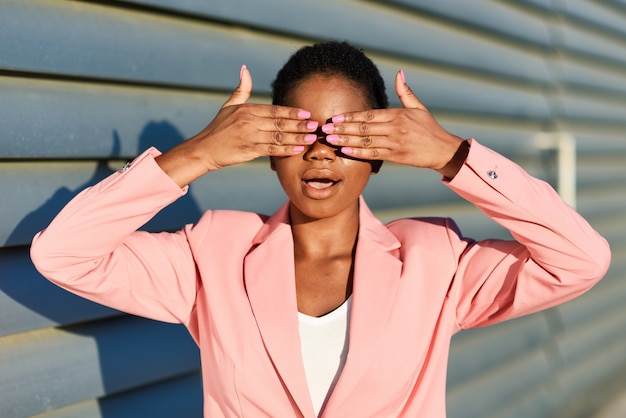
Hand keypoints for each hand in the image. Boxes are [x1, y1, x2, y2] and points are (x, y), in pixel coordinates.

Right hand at [156, 66, 317, 186]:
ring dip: (297, 137)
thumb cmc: (218, 128)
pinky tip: (298, 149)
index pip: (275, 110)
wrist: (204, 149)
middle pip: (280, 123)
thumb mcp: (229, 105)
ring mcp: (250, 136)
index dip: (292, 112)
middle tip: (315, 125)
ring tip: (311, 137)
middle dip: (299, 124)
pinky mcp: (249, 150)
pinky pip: (272, 150)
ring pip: (279, 137)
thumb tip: (245, 69)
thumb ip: (242, 89)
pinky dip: (286, 150)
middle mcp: (250, 121)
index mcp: (248, 110)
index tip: (307, 113)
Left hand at [320, 70, 463, 175]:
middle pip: (364, 128)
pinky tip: (346, 152)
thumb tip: (399, 72)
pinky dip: (359, 154)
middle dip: (343, 129)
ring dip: (346, 141)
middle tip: (325, 129)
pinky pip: (374, 154)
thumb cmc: (429, 128)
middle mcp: (395, 128)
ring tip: (330, 140)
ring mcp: (395, 143)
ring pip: (366, 141)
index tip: (336, 118)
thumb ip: (405, 91)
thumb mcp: (418, 107)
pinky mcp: (396, 156)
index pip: (369, 115)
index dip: (351, 116)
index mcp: (397, 114)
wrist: (443, 149)